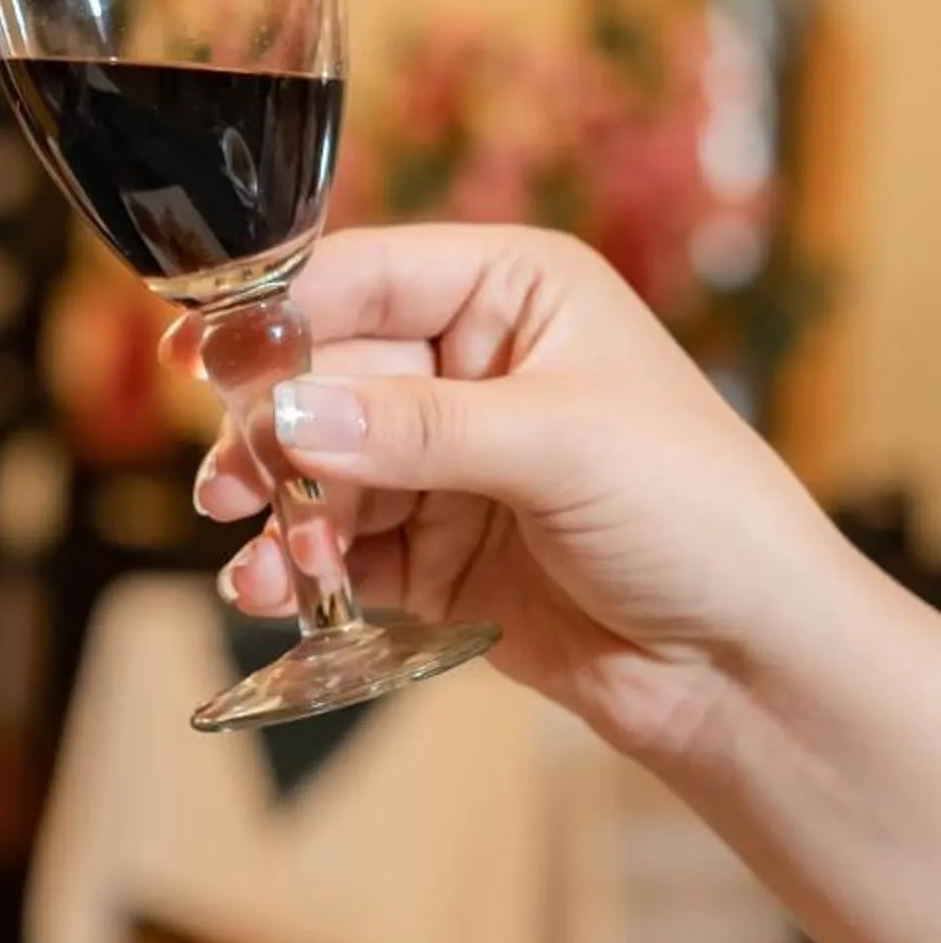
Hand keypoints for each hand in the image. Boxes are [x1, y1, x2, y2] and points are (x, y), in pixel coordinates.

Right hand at [175, 223, 859, 765]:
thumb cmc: (701, 516)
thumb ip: (415, 430)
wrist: (747, 666)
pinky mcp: (433, 552)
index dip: (277, 313)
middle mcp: (473, 365)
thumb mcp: (560, 447)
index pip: (367, 277)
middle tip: (232, 486)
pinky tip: (276, 592)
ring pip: (320, 469)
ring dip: (280, 514)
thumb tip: (285, 413)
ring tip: (267, 564)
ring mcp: (448, 462)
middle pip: (325, 379)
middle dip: (273, 436)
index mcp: (515, 292)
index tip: (196, 355)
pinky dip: (299, 570)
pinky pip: (338, 546)